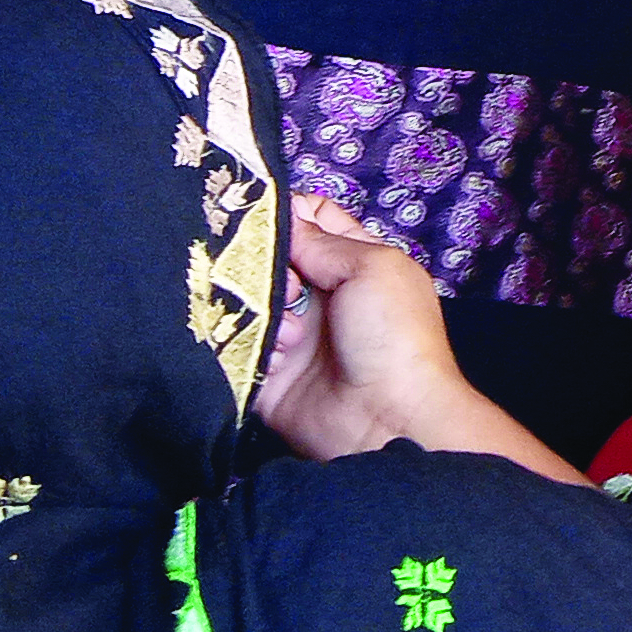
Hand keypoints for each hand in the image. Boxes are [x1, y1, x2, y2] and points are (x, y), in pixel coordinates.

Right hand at [254, 195, 480, 461]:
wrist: (388, 419)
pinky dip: (249, 347)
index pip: (313, 220)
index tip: (262, 213)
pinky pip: (236, 347)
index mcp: (353, 264)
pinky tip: (277, 360)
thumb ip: (322, 242)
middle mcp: (320, 296)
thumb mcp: (372, 268)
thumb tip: (283, 219)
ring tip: (291, 332)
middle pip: (271, 259)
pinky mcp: (267, 374)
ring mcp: (293, 335)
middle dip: (265, 264)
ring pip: (249, 301)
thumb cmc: (395, 336)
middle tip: (286, 285)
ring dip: (261, 310)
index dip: (288, 212)